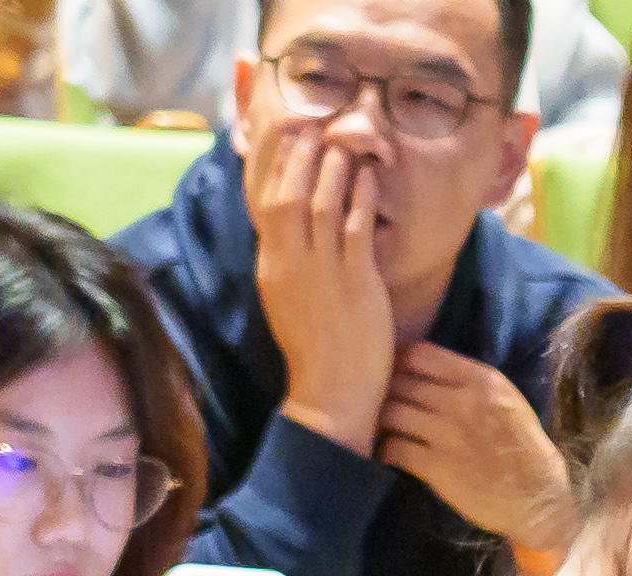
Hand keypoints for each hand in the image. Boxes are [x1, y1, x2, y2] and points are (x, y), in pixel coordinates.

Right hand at [249, 113, 397, 450]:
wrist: (330, 397)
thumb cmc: (316, 351)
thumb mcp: (289, 298)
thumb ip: (288, 261)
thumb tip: (290, 228)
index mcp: (271, 265)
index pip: (262, 201)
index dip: (271, 163)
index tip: (279, 133)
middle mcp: (290, 264)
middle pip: (287, 194)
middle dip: (297, 155)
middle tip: (309, 122)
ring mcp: (322, 273)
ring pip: (321, 205)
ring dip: (331, 169)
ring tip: (342, 143)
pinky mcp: (354, 285)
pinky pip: (357, 230)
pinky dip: (361, 199)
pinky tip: (369, 178)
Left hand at [380, 343, 575, 554]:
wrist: (539, 501)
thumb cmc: (525, 451)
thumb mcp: (509, 403)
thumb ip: (473, 384)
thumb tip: (429, 373)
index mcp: (482, 381)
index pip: (421, 354)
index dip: (401, 362)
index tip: (396, 373)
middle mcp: (463, 402)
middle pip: (401, 382)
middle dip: (386, 391)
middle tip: (379, 401)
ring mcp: (448, 435)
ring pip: (392, 412)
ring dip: (383, 419)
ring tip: (382, 426)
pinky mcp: (437, 467)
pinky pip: (394, 447)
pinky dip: (386, 449)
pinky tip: (389, 453)